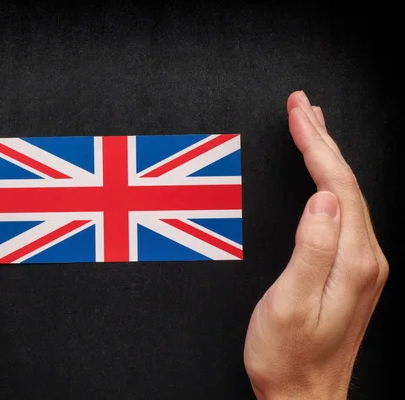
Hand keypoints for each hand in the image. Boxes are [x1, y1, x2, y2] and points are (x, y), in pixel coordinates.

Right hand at [243, 91, 388, 398]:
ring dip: (328, 158)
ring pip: (348, 195)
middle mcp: (366, 258)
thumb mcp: (290, 304)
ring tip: (312, 128)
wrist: (304, 395)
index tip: (298, 114)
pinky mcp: (352, 271)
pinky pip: (345, 213)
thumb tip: (323, 200)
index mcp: (352, 260)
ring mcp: (362, 265)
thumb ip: (312, 249)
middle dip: (323, 140)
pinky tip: (322, 178)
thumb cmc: (288, 355)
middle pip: (347, 184)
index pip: (336, 186)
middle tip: (303, 106)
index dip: (316, 145)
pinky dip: (330, 184)